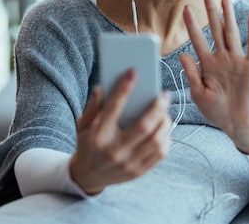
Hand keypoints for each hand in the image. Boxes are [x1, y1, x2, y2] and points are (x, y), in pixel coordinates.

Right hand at [69, 69, 171, 194]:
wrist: (88, 176)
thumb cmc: (87, 144)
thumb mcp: (82, 124)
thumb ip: (92, 106)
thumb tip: (102, 87)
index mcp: (98, 135)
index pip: (114, 107)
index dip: (124, 88)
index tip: (133, 73)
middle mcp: (114, 150)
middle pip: (144, 126)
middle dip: (157, 107)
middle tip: (164, 94)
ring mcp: (128, 163)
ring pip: (156, 140)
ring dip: (165, 123)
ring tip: (165, 112)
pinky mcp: (139, 172)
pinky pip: (160, 154)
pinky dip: (166, 139)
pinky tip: (163, 129)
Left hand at [180, 0, 248, 156]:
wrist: (237, 124)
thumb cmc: (216, 111)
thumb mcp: (198, 94)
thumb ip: (191, 74)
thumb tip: (182, 55)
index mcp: (207, 64)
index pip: (197, 39)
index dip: (191, 25)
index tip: (185, 9)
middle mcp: (221, 58)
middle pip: (215, 29)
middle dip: (210, 11)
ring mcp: (236, 60)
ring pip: (231, 33)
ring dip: (229, 15)